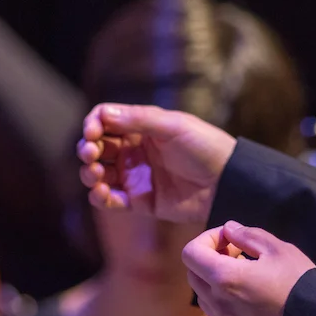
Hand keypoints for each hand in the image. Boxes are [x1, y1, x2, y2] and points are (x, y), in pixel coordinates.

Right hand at [76, 103, 237, 224]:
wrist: (228, 182)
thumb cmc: (206, 147)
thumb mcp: (174, 126)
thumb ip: (140, 119)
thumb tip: (103, 114)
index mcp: (141, 126)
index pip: (105, 120)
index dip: (92, 125)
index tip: (92, 132)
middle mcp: (134, 150)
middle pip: (96, 146)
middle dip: (87, 149)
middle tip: (90, 154)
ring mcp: (135, 175)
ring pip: (98, 174)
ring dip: (89, 173)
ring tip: (96, 175)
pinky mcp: (140, 201)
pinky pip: (110, 200)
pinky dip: (99, 197)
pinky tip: (102, 193)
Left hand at [182, 221, 314, 315]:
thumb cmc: (300, 284)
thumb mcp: (278, 249)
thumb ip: (247, 235)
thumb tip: (229, 229)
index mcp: (224, 278)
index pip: (190, 253)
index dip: (206, 239)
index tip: (230, 238)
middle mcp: (219, 305)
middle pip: (194, 274)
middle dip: (210, 258)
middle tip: (238, 252)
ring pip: (206, 297)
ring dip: (217, 280)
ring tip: (248, 275)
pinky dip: (227, 301)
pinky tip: (254, 297)